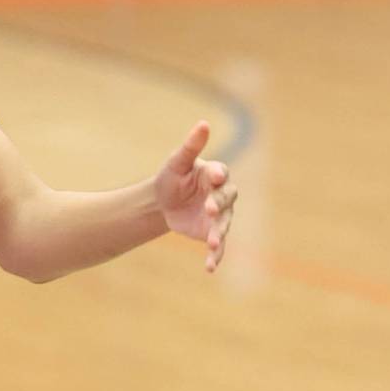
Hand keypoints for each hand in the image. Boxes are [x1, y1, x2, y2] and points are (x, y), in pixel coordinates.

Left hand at [154, 122, 238, 271]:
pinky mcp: (212, 234)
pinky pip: (217, 246)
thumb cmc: (172, 177)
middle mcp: (222, 196)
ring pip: (224, 225)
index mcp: (214, 175)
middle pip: (226, 200)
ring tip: (211, 243)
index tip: (216, 177)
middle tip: (209, 210)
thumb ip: (191, 146)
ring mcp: (219, 217)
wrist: (162, 202)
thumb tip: (203, 123)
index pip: (221, 174)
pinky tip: (209, 267)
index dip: (220, 176)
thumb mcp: (176, 162)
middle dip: (218, 205)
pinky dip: (215, 257)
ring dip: (218, 234)